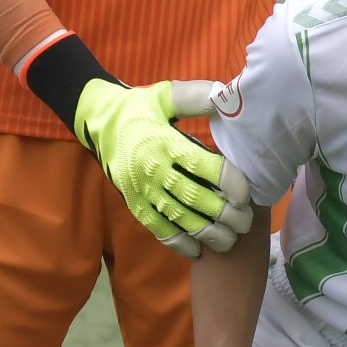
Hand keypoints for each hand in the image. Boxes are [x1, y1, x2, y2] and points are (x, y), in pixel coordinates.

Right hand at [72, 78, 246, 253]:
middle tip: (246, 222)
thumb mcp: (166, 95)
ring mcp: (142, 190)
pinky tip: (198, 250)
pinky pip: (157, 229)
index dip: (230, 183)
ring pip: (179, 219)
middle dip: (225, 215)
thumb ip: (197, 97)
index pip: (205, 167)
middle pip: (195, 198)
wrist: (97, 121)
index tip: (248, 195)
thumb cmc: (140, 107)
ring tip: (230, 241)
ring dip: (207, 234)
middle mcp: (153, 170)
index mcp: (165, 143)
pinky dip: (178, 243)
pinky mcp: (133, 203)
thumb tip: (227, 97)